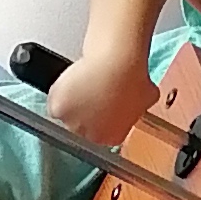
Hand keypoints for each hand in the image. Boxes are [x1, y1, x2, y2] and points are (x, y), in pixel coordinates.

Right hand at [37, 43, 158, 147]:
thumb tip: (138, 103)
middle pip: (80, 128)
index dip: (97, 118)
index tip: (97, 106)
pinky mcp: (58, 110)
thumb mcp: (146, 97)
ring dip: (70, 103)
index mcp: (113, 137)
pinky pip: (53, 104)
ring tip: (80, 85)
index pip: (100, 134)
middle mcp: (94, 136)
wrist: (116, 62)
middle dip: (83, 112)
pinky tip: (69, 83)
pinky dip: (58, 93)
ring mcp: (74, 125)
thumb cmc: (133, 76)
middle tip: (88, 93)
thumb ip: (137, 108)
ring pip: (66, 116)